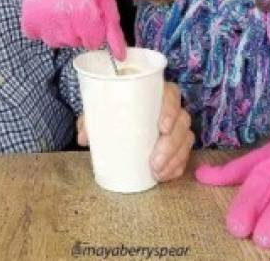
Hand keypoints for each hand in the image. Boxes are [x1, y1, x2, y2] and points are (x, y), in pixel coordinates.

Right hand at [12, 0, 126, 58]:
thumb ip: (113, 30)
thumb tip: (121, 56)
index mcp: (86, 17)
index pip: (92, 43)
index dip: (92, 30)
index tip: (88, 15)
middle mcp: (65, 23)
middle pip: (75, 43)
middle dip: (77, 30)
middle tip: (73, 9)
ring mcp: (45, 23)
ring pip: (56, 42)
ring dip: (59, 30)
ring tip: (60, 9)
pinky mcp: (29, 20)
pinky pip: (37, 36)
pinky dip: (41, 27)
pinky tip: (47, 11)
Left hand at [77, 82, 193, 180]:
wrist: (117, 121)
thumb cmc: (113, 110)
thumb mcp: (100, 112)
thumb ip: (91, 120)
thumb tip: (83, 137)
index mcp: (155, 92)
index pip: (172, 94)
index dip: (171, 109)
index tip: (162, 127)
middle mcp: (171, 107)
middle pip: (182, 121)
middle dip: (171, 143)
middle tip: (154, 161)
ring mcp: (177, 126)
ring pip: (185, 139)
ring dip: (174, 158)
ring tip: (157, 172)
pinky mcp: (179, 144)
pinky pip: (184, 155)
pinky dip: (176, 166)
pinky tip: (165, 176)